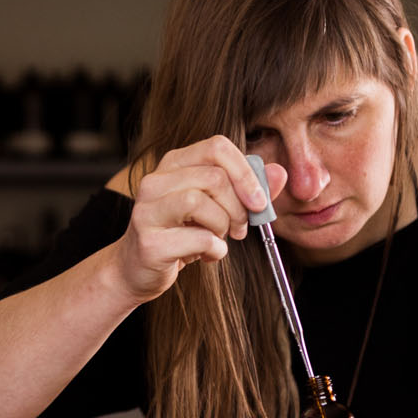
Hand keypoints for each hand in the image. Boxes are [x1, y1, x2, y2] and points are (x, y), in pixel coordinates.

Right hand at [112, 137, 285, 302]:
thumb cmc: (180, 234)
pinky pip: (198, 238)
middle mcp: (155, 181)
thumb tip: (279, 172)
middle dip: (238, 207)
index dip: (245, 173)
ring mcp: (147, 210)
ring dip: (223, 226)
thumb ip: (247, 189)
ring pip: (201, 202)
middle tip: (240, 228)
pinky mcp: (149, 241)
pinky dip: (215, 250)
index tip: (259, 202)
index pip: (217, 147)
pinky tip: (207, 255)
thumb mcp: (217, 208)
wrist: (137, 270)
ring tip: (218, 239)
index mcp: (173, 164)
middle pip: (214, 177)